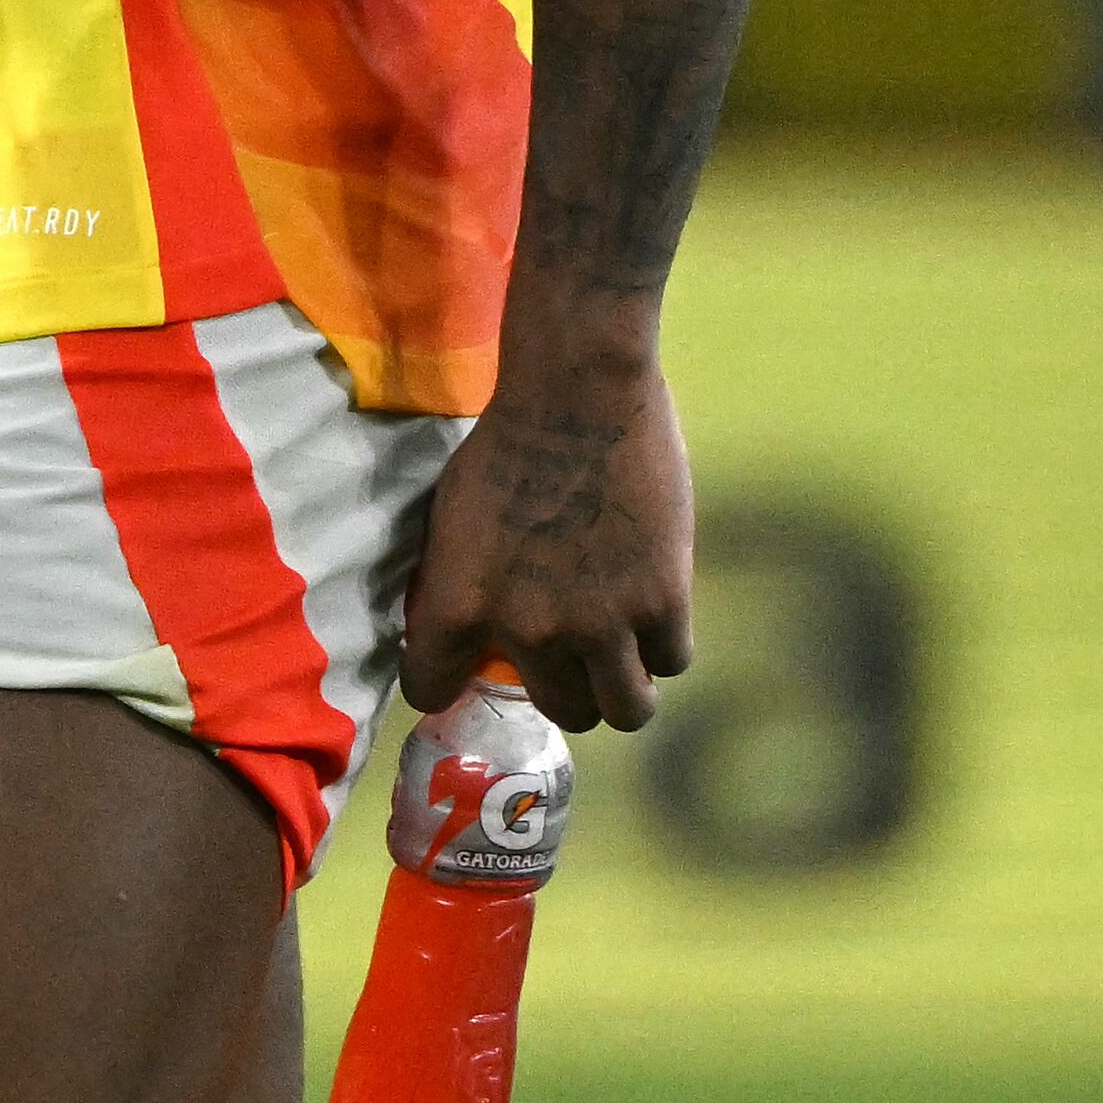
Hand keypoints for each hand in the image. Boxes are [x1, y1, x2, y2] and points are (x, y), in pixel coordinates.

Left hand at [395, 363, 693, 750]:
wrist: (578, 393)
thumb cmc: (506, 440)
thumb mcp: (452, 518)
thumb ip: (459, 582)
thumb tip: (469, 629)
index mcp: (457, 606)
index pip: (431, 689)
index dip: (450, 685)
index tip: (471, 671)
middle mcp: (528, 631)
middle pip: (560, 710)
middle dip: (568, 689)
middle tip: (577, 657)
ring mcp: (599, 624)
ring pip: (626, 709)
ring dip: (624, 687)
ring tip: (625, 658)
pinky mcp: (660, 601)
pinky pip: (670, 660)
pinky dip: (664, 643)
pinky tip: (654, 611)